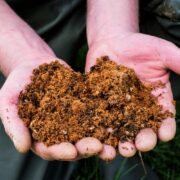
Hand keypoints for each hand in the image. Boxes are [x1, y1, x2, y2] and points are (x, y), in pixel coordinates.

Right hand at [0, 57, 102, 160]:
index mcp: (40, 135)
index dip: (61, 152)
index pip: (50, 149)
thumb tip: (23, 147)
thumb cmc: (17, 84)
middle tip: (98, 147)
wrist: (33, 65)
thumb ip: (13, 124)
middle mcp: (59, 130)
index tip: (71, 151)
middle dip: (85, 147)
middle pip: (73, 144)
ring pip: (87, 131)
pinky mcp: (82, 104)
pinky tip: (113, 117)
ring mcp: (72, 117)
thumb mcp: (8, 102)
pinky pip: (94, 111)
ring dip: (99, 137)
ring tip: (110, 140)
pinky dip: (104, 116)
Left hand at [86, 33, 179, 159]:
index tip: (164, 134)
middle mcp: (138, 107)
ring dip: (120, 141)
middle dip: (142, 140)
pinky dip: (100, 130)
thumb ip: (179, 63)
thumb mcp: (162, 52)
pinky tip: (98, 138)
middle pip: (142, 129)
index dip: (165, 128)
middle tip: (137, 146)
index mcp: (156, 98)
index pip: (164, 118)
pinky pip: (101, 119)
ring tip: (118, 149)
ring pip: (121, 129)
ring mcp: (118, 106)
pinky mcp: (102, 103)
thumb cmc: (139, 45)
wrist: (112, 41)